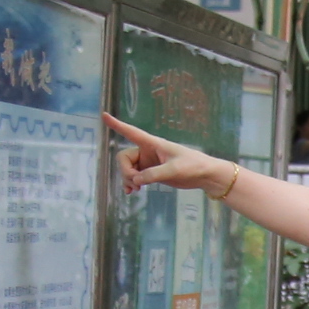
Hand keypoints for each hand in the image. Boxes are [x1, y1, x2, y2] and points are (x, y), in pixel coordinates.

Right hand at [104, 112, 234, 199]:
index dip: (117, 125)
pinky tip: (131, 192)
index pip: (131, 132)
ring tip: (135, 189)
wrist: (205, 175)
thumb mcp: (174, 170)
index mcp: (153, 143)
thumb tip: (136, 180)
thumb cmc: (193, 166)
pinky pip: (134, 177)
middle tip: (136, 183)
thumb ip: (154, 175)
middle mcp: (148, 151)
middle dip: (125, 172)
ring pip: (127, 169)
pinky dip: (131, 183)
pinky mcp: (152, 173)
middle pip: (124, 158)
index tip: (104, 115)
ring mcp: (148, 163)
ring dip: (128, 179)